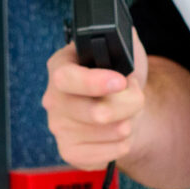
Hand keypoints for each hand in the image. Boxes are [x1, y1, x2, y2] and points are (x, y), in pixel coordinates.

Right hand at [41, 32, 148, 168]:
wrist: (123, 107)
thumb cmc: (120, 77)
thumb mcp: (123, 49)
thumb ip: (123, 38)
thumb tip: (124, 35)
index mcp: (60, 67)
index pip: (67, 78)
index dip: (95, 82)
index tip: (122, 82)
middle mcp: (53, 98)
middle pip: (96, 112)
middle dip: (130, 104)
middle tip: (135, 96)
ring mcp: (59, 128)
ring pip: (109, 132)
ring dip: (129, 122)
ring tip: (127, 113)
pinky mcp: (70, 152)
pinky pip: (107, 153)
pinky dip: (122, 144)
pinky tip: (117, 133)